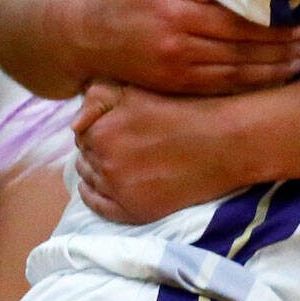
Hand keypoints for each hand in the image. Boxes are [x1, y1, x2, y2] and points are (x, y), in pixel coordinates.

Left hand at [71, 78, 242, 220]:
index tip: (107, 125)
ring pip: (91, 180)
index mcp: (101, 131)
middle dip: (94, 149)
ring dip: (96, 171)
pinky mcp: (135, 211)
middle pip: (84, 156)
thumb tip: (74, 120)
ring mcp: (120, 189)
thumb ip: (99, 96)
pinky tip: (95, 189)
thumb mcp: (138, 89)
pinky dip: (94, 197)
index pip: (81, 132)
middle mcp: (105, 162)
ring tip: (112, 162)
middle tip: (113, 144)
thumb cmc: (186, 108)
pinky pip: (101, 208)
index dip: (94, 127)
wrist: (225, 141)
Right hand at [77, 0, 299, 94]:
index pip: (236, 22)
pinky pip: (217, 89)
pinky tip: (269, 80)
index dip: (270, 25)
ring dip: (270, 71)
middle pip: (241, 51)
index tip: (296, 21)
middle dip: (278, 49)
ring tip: (298, 62)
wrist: (83, 33)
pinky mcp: (173, 87)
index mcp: (177, 15)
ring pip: (234, 75)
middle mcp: (179, 48)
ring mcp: (176, 72)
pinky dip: (247, 87)